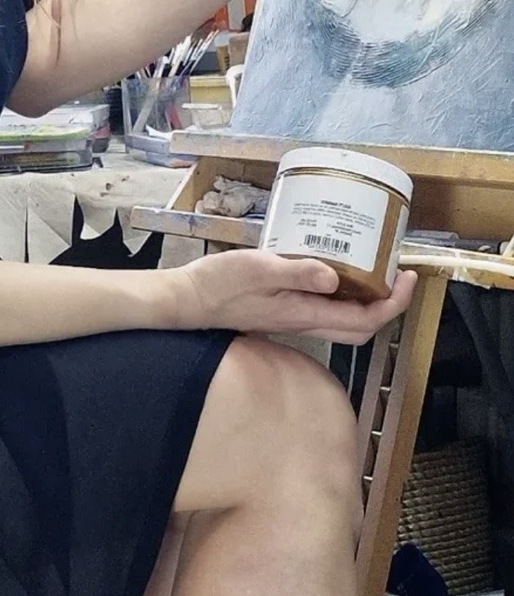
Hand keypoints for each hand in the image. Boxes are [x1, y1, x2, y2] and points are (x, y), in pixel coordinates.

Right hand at [167, 249, 416, 345]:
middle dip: (388, 304)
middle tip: (398, 274)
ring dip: (368, 300)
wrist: (189, 300)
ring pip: (345, 320)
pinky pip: (326, 308)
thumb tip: (336, 278)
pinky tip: (337, 267)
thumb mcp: (259, 269)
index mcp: (304, 313)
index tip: (406, 276)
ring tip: (376, 269)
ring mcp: (295, 318)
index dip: (393, 303)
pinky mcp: (285, 310)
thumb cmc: (220, 284)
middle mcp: (305, 321)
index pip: (364, 320)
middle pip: (361, 328)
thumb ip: (297, 272)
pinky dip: (343, 293)